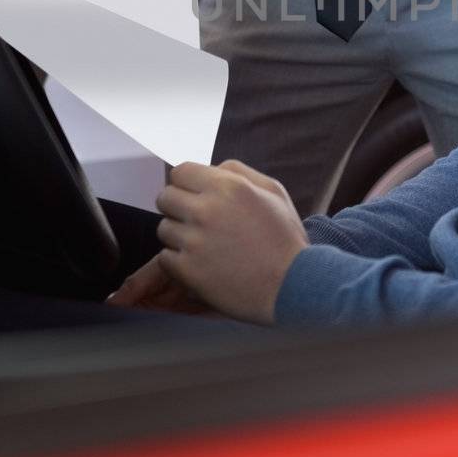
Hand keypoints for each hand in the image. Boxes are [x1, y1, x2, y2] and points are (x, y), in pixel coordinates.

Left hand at [109, 159, 308, 323]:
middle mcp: (207, 210)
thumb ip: (238, 172)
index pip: (180, 171)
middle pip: (165, 197)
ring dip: (179, 236)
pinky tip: (202, 264)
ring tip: (204, 246)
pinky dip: (178, 262)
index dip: (186, 183)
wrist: (293, 286)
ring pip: (164, 228)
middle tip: (197, 221)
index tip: (194, 195)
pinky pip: (165, 258)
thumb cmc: (285, 239)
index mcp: (228, 187)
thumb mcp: (273, 192)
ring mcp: (195, 241)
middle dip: (178, 207)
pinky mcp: (188, 271)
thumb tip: (211, 169)